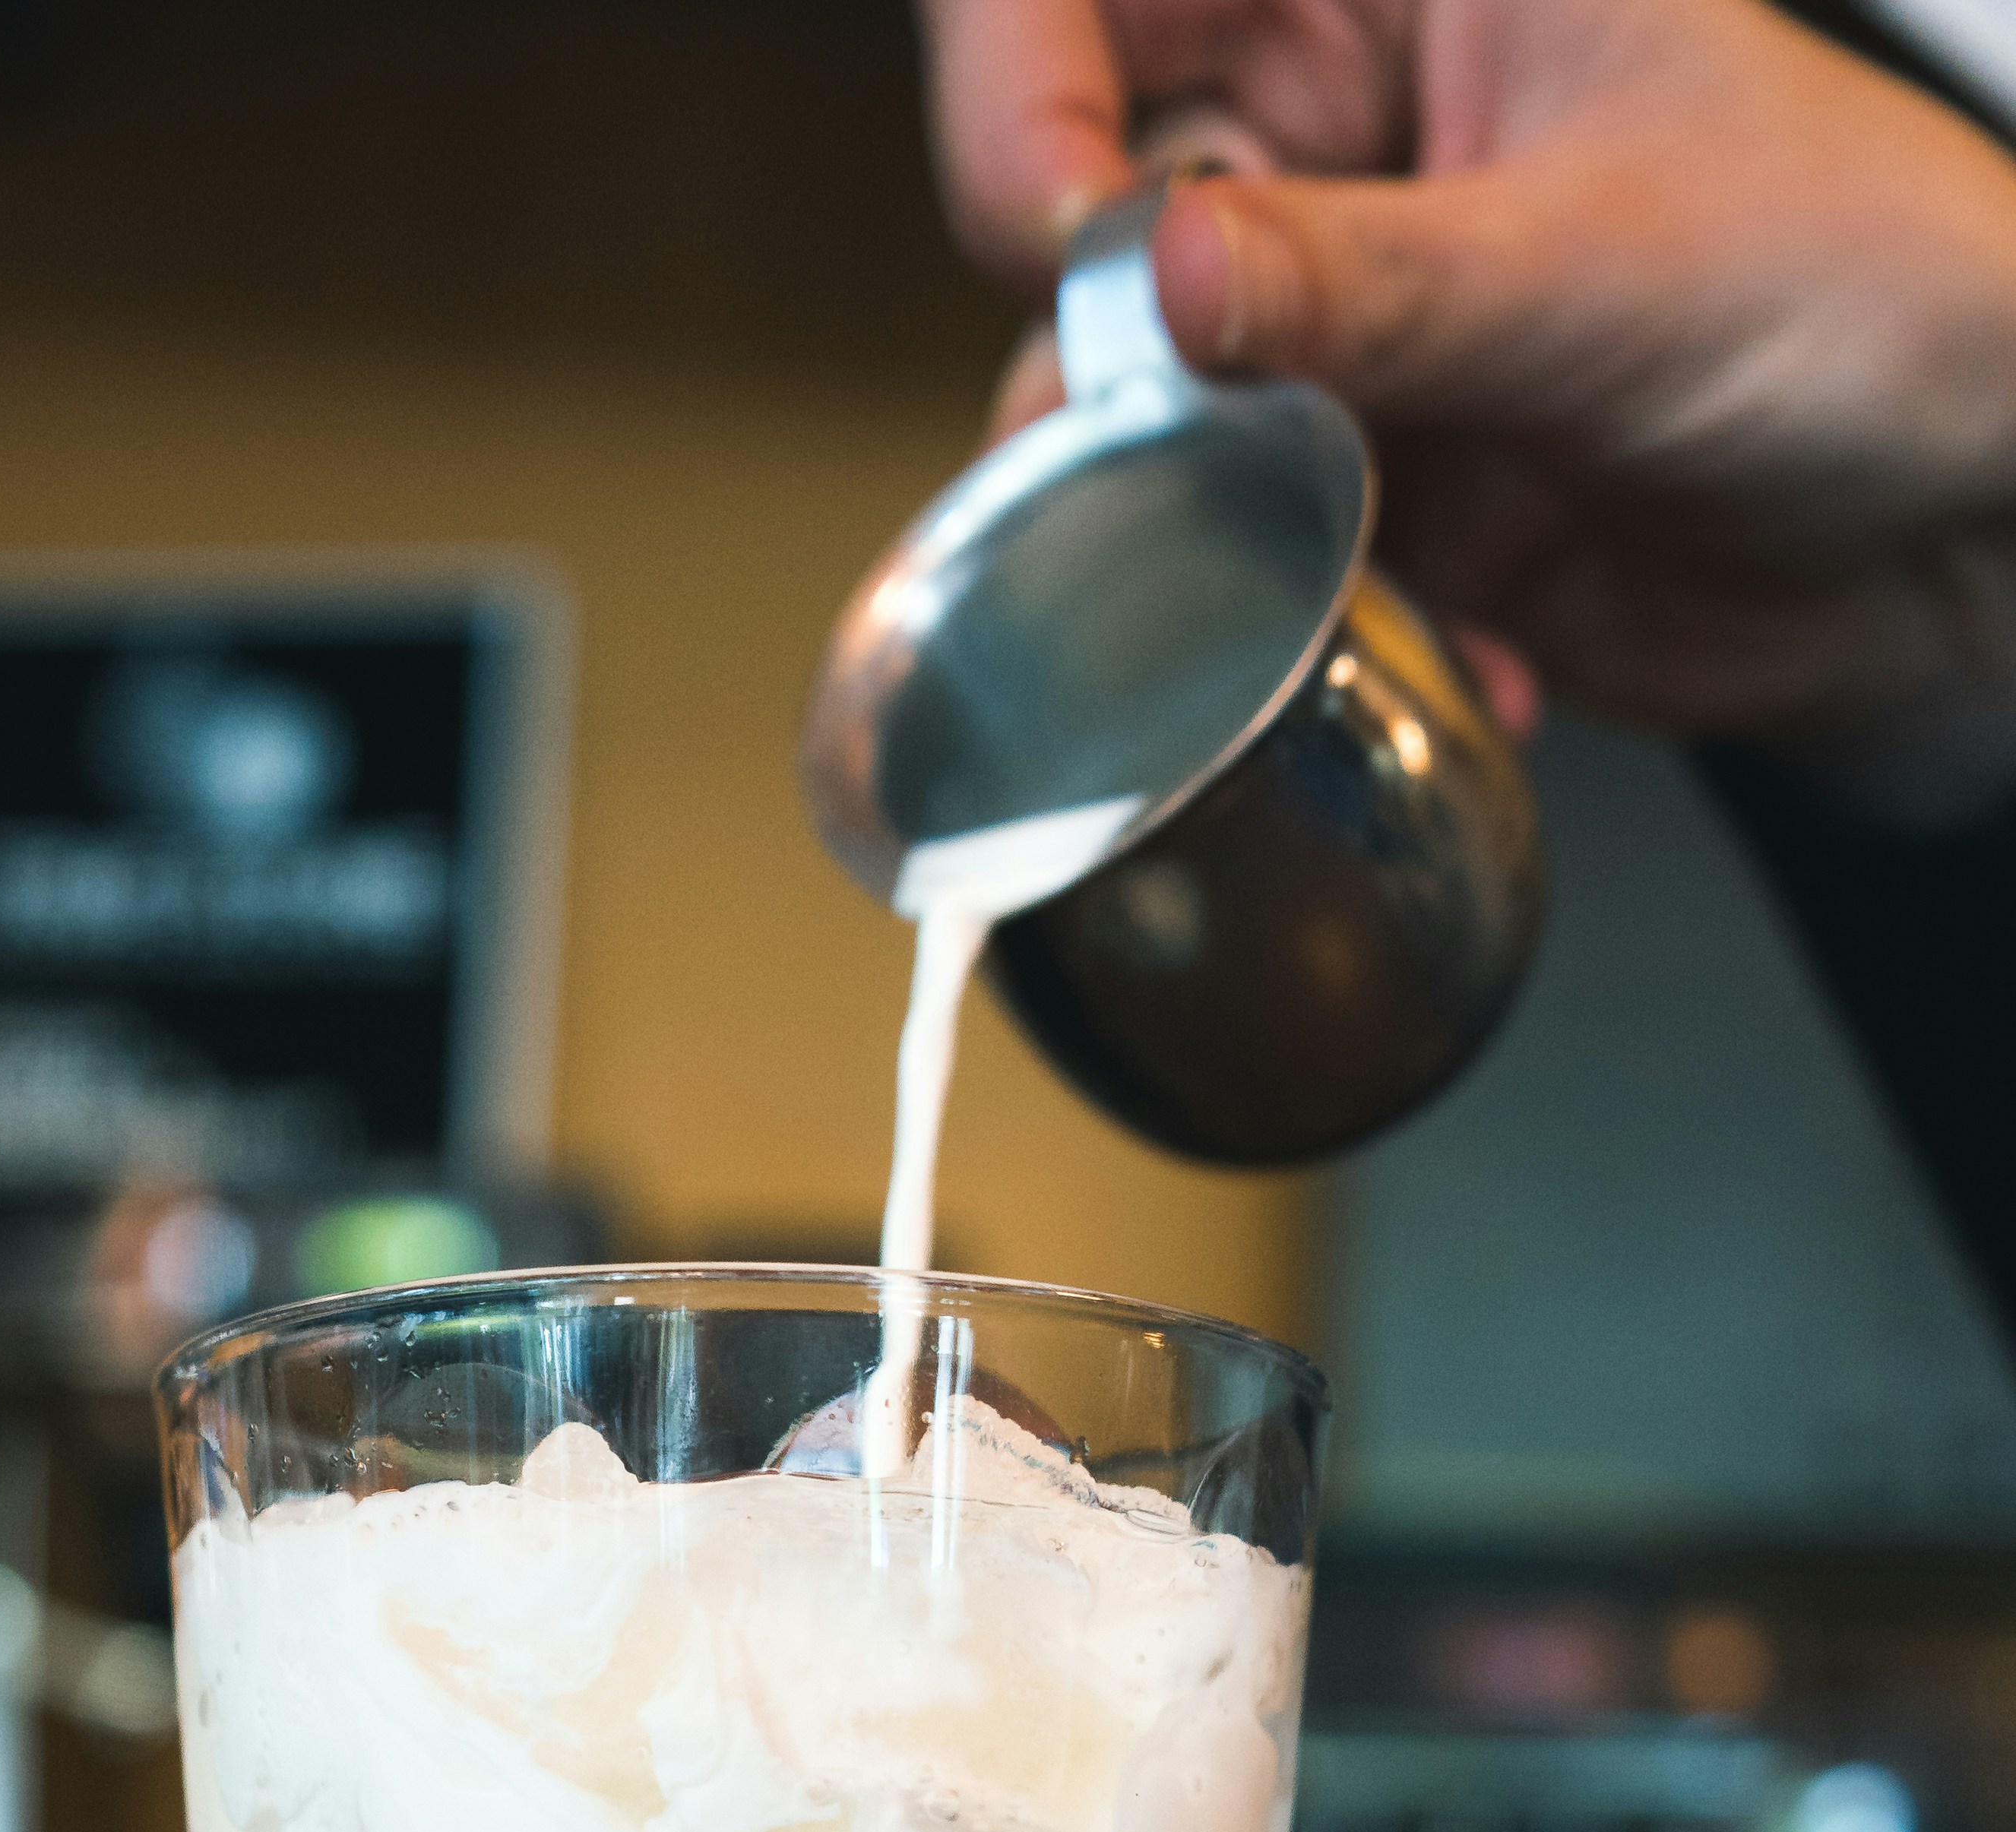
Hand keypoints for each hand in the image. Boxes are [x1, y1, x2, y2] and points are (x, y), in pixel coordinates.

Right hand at [917, 0, 2015, 800]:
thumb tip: (1157, 277)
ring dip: (1163, 511)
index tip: (1062, 230)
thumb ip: (1368, 281)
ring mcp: (1337, 310)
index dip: (1022, 84)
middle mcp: (1339, 123)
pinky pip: (1235, 545)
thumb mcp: (1606, 264)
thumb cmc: (1865, 292)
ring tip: (1251, 578)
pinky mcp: (1359, 478)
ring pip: (1132, 395)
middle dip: (1086, 343)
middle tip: (1135, 447)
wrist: (1957, 534)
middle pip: (1081, 196)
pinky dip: (1290, 616)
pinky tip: (1437, 634)